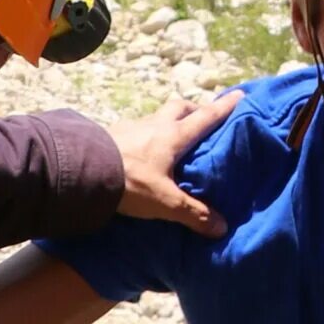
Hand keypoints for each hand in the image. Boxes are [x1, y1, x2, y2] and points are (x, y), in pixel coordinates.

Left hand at [107, 92, 240, 231]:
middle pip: (180, 107)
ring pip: (158, 116)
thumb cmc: (130, 182)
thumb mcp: (166, 201)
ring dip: (169, 121)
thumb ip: (194, 213)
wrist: (83, 171)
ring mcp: (133, 127)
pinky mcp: (114, 134)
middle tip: (203, 118)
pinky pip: (138, 129)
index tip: (240, 95)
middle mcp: (155, 125)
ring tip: (175, 137)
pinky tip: (145, 150)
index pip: (206, 117)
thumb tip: (221, 227)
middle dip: (195, 109)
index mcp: (174, 135)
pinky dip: (148, 135)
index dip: (224, 107)